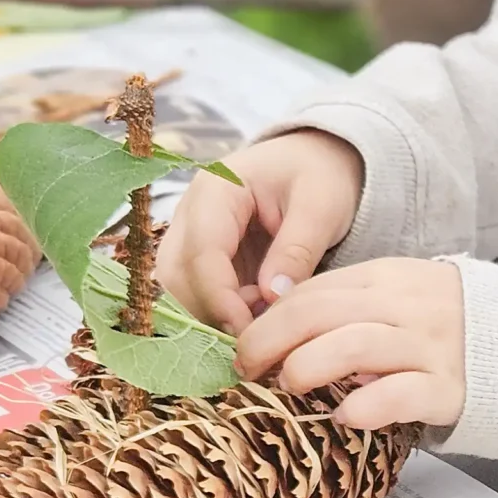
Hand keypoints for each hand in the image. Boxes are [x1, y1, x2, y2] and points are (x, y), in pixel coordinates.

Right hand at [160, 130, 364, 334]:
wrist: (317, 161)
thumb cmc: (320, 175)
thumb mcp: (321, 206)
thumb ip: (297, 250)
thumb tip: (271, 297)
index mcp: (214, 190)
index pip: (200, 254)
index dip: (220, 299)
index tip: (250, 332)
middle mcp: (190, 213)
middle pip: (176, 275)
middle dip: (211, 312)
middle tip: (258, 336)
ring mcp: (192, 236)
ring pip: (179, 289)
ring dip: (214, 315)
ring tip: (265, 322)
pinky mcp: (203, 258)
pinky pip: (197, 293)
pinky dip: (222, 313)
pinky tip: (259, 317)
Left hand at [235, 258, 465, 429]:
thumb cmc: (453, 335)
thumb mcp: (403, 302)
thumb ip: (353, 307)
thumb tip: (279, 321)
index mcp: (391, 279)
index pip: (313, 290)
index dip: (268, 318)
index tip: (243, 345)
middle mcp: (409, 307)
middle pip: (320, 313)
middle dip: (270, 340)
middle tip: (247, 368)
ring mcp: (432, 347)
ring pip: (353, 345)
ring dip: (307, 366)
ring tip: (288, 386)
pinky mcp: (452, 389)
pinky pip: (399, 395)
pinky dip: (364, 406)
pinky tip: (345, 417)